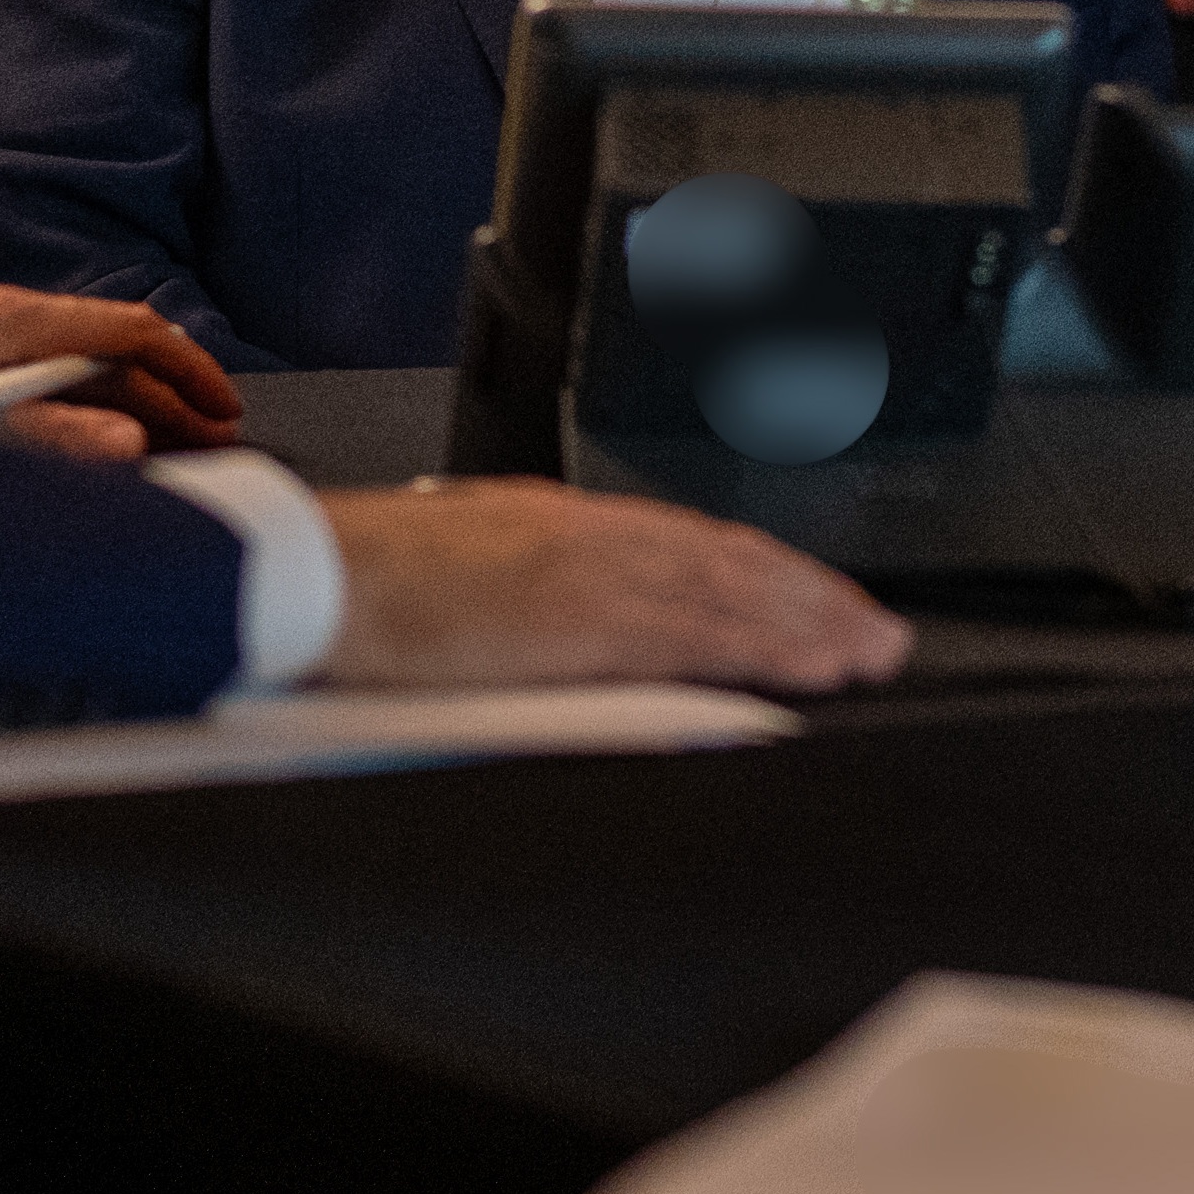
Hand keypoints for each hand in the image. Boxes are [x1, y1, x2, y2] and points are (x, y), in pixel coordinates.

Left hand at [0, 280, 241, 460]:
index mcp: (17, 322)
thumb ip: (46, 441)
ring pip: (67, 353)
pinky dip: (66, 392)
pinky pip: (28, 360)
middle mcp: (0, 309)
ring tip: (142, 440)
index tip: (224, 410)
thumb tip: (130, 445)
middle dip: (163, 394)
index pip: (134, 332)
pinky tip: (55, 424)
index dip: (189, 372)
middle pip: (107, 346)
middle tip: (201, 441)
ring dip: (114, 395)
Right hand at [313, 482, 907, 694]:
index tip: (817, 602)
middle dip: (813, 599)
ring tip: (868, 655)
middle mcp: (593, 536)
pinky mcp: (581, 620)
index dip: (766, 574)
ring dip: (809, 624)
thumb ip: (539, 592)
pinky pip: (693, 633)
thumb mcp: (473, 573)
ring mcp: (592, 573)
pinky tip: (807, 669)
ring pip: (730, 593)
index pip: (692, 544)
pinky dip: (761, 648)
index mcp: (565, 525)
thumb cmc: (371, 584)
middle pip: (731, 562)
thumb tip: (582, 628)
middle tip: (879, 635)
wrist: (314, 576)